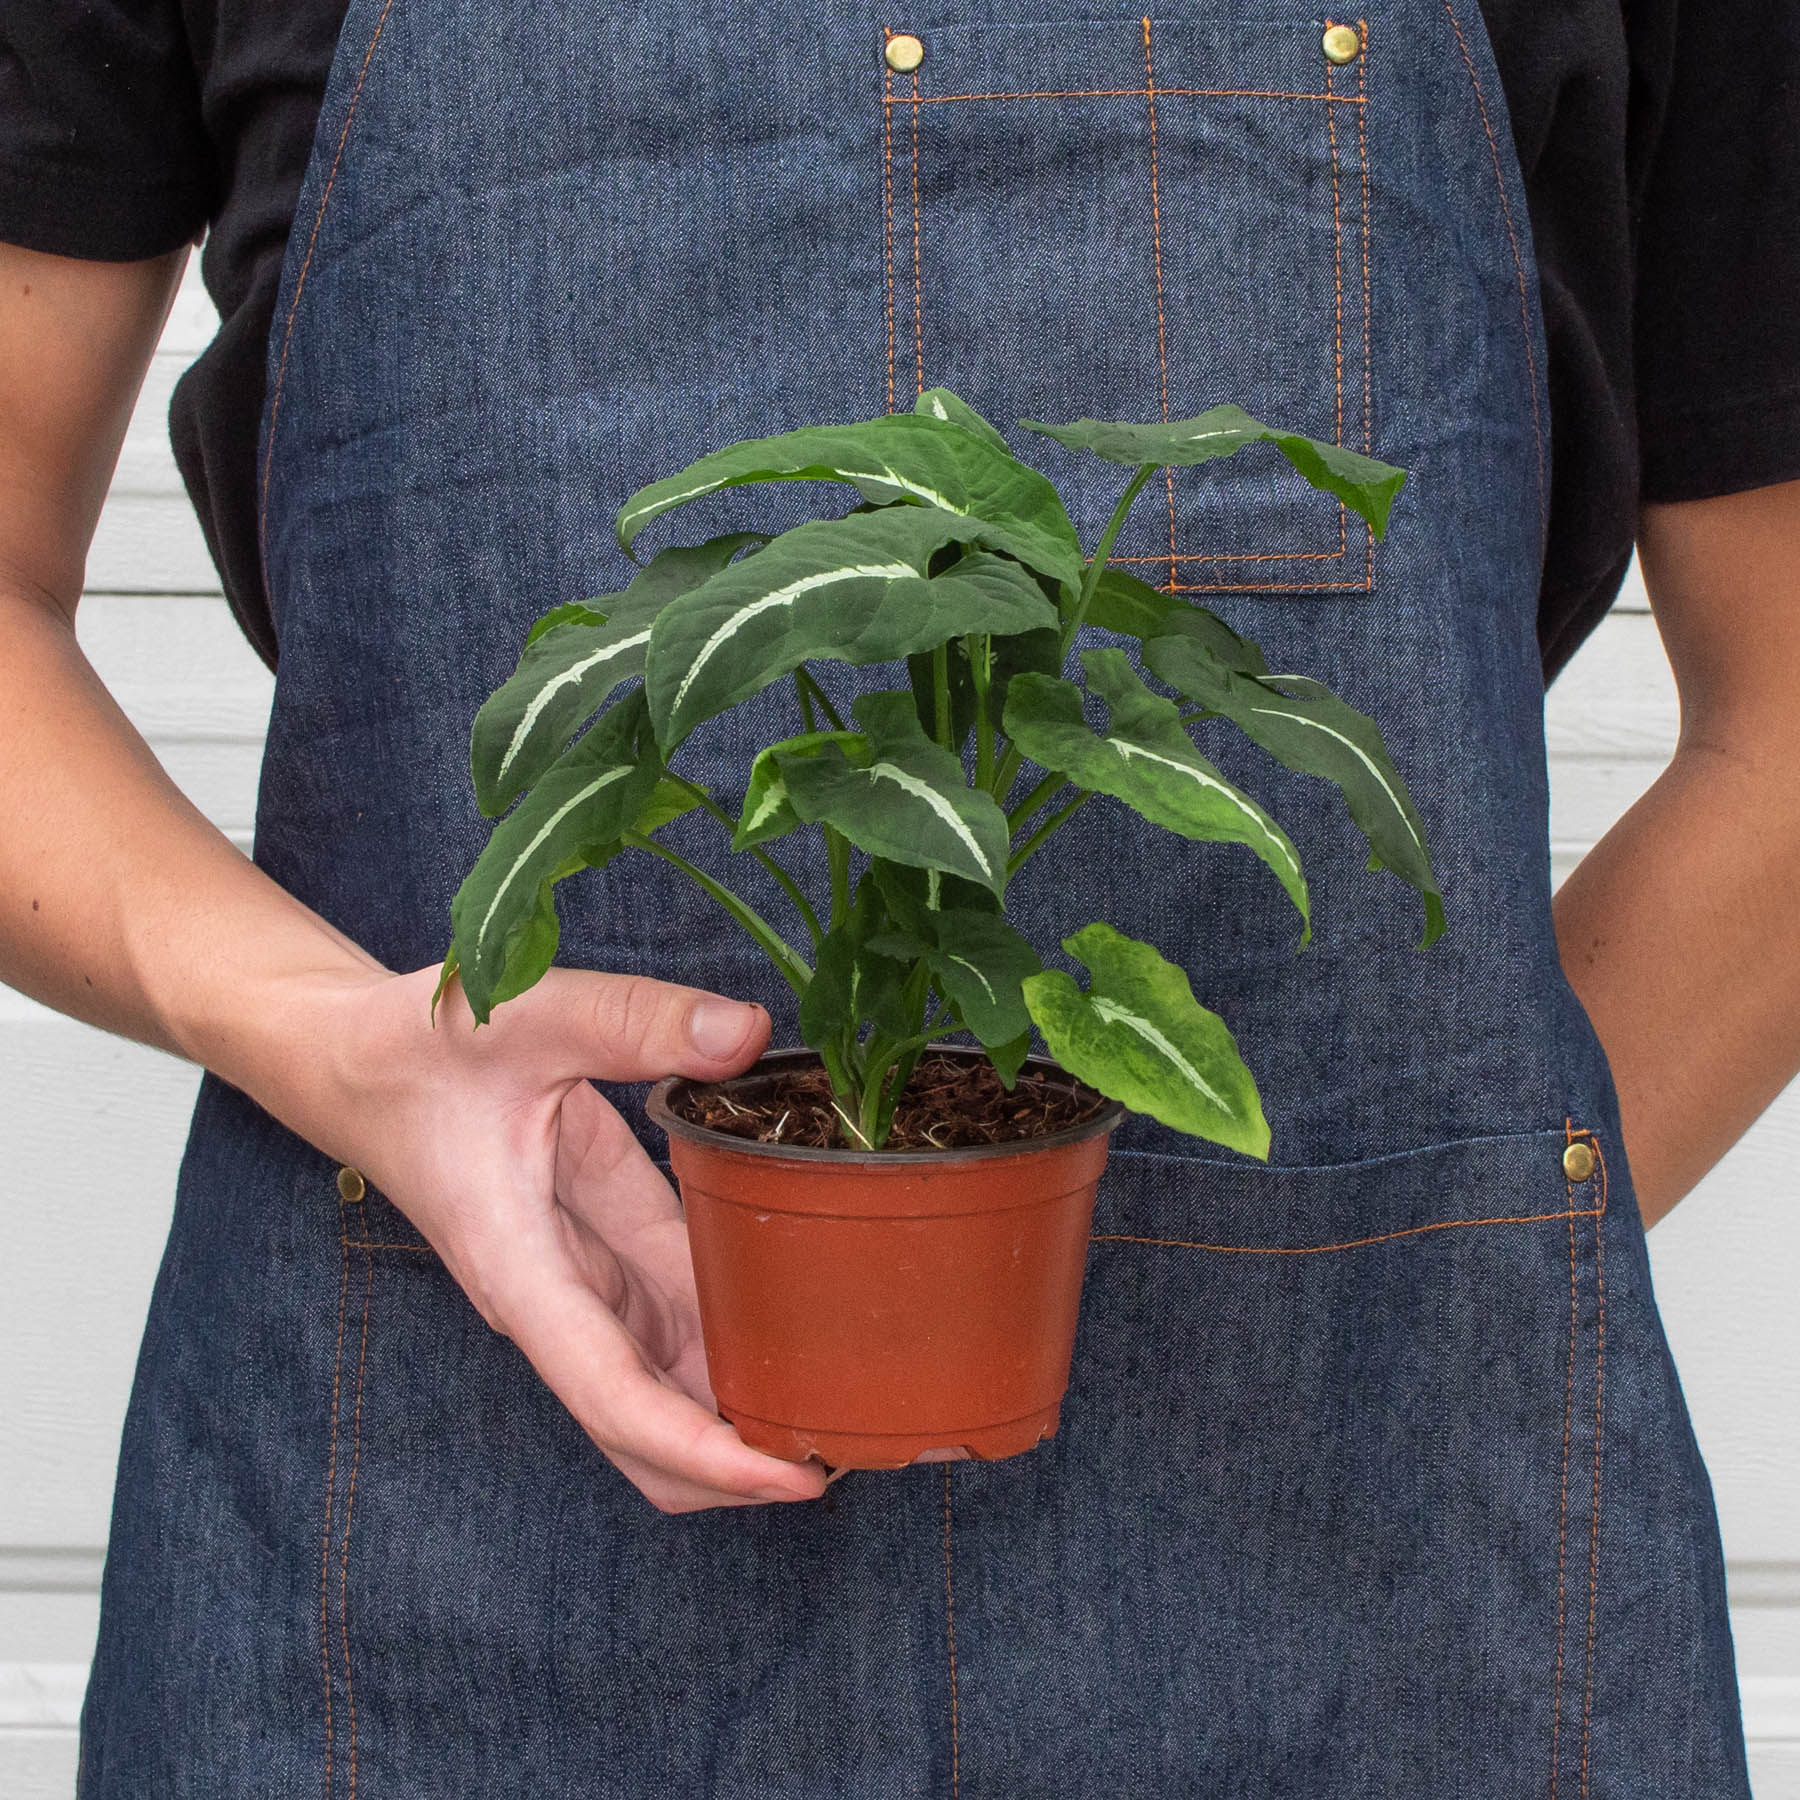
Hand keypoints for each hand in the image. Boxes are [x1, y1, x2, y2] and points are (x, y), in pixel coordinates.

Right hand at [283, 961, 828, 1513]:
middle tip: (853, 1446)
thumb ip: (633, 1021)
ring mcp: (581, 1281)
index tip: (793, 1480)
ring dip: (741, 1407)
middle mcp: (555, 1301)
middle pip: (649, 1432)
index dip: (707, 1453)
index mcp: (524, 1274)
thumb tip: (744, 1034)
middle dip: (738, 1463)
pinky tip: (804, 1323)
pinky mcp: (604, 1243)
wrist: (355, 1061)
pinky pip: (676, 1315)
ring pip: (666, 1385)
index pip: (618, 1401)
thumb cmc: (412, 1051)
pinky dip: (732, 1335)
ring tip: (850, 1402)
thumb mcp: (524, 1018)